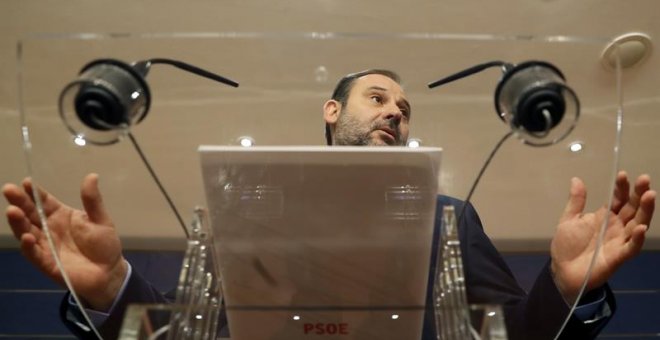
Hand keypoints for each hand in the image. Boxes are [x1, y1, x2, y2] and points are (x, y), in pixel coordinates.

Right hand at [3, 173, 126, 310]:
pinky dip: (29, 247)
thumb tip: (92, 175)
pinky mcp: (48, 263)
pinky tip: (26, 237)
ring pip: (27, 232)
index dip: (34, 192)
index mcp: (60, 215)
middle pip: (30, 214)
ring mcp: (46, 246)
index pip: (44, 201)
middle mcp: (49, 229)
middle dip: (19, 202)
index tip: (26, 182)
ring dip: (18, 223)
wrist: (109, 271)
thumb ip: (92, 200)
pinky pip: (35, 254)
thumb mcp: (101, 219)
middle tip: (8, 190)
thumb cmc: (104, 244)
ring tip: (12, 211)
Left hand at [550, 171, 654, 303]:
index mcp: (605, 216)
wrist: (562, 271)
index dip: (622, 187)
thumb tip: (576, 179)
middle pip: (632, 208)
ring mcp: (619, 240)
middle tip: (644, 180)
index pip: (618, 199)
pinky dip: (638, 238)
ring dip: (645, 210)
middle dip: (639, 194)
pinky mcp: (619, 256)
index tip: (622, 175)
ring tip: (650, 195)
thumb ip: (576, 202)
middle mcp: (616, 226)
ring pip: (637, 224)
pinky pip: (632, 247)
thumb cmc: (567, 246)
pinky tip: (641, 227)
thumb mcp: (568, 220)